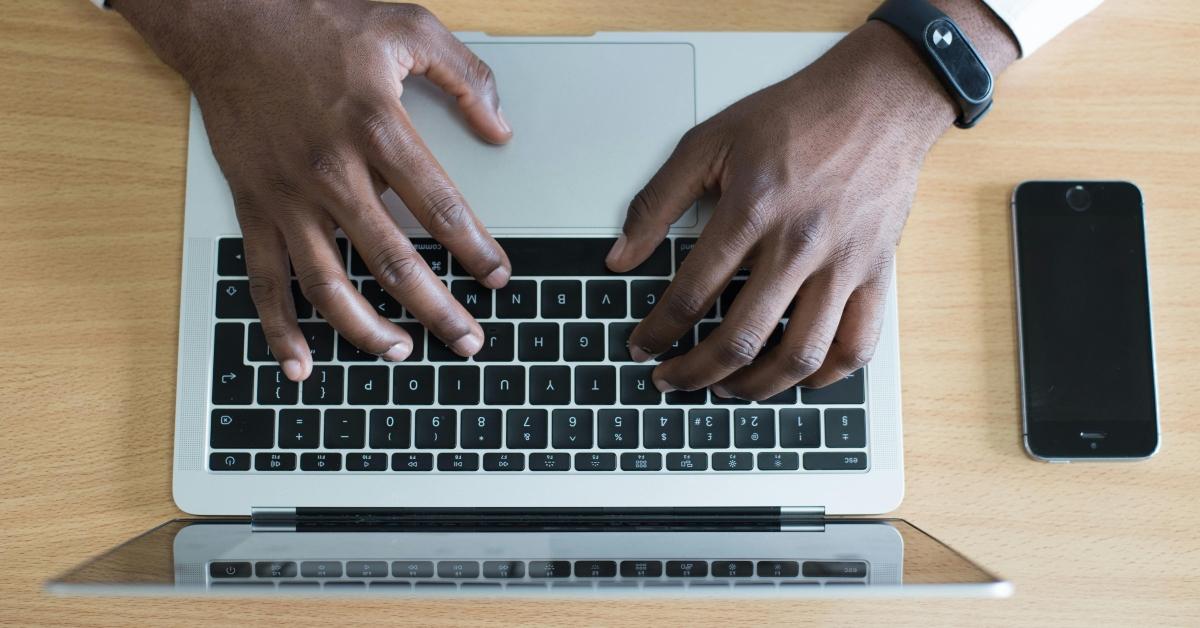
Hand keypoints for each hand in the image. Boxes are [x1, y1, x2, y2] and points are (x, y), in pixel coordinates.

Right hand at [115, 0, 512, 380]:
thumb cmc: (317, 22)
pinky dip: (279, 327)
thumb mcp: (406, 27)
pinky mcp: (254, 206)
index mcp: (377, 128)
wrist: (229, 21)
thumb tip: (501, 127)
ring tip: (403, 353)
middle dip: (437, 310)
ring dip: (367, 330)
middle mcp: (332, 172)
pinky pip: (264, 279)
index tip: (498, 278)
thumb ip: (464, 75)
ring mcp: (288, 196)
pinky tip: (300, 362)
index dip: (475, 249)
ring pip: (329, 284)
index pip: (440, 207)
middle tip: (468, 341)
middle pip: (393, 261)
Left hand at [606, 21, 970, 399]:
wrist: (880, 100)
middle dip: (694, 372)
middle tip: (671, 380)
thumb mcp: (709, 141)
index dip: (657, 331)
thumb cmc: (795, 118)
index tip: (642, 346)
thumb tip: (621, 256)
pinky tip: (796, 378)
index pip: (691, 294)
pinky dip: (824, 376)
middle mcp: (799, 244)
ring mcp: (843, 264)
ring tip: (727, 389)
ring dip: (755, 387)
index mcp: (752, 211)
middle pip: (740, 338)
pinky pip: (856, 346)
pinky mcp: (877, 274)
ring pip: (798, 356)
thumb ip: (657, 201)